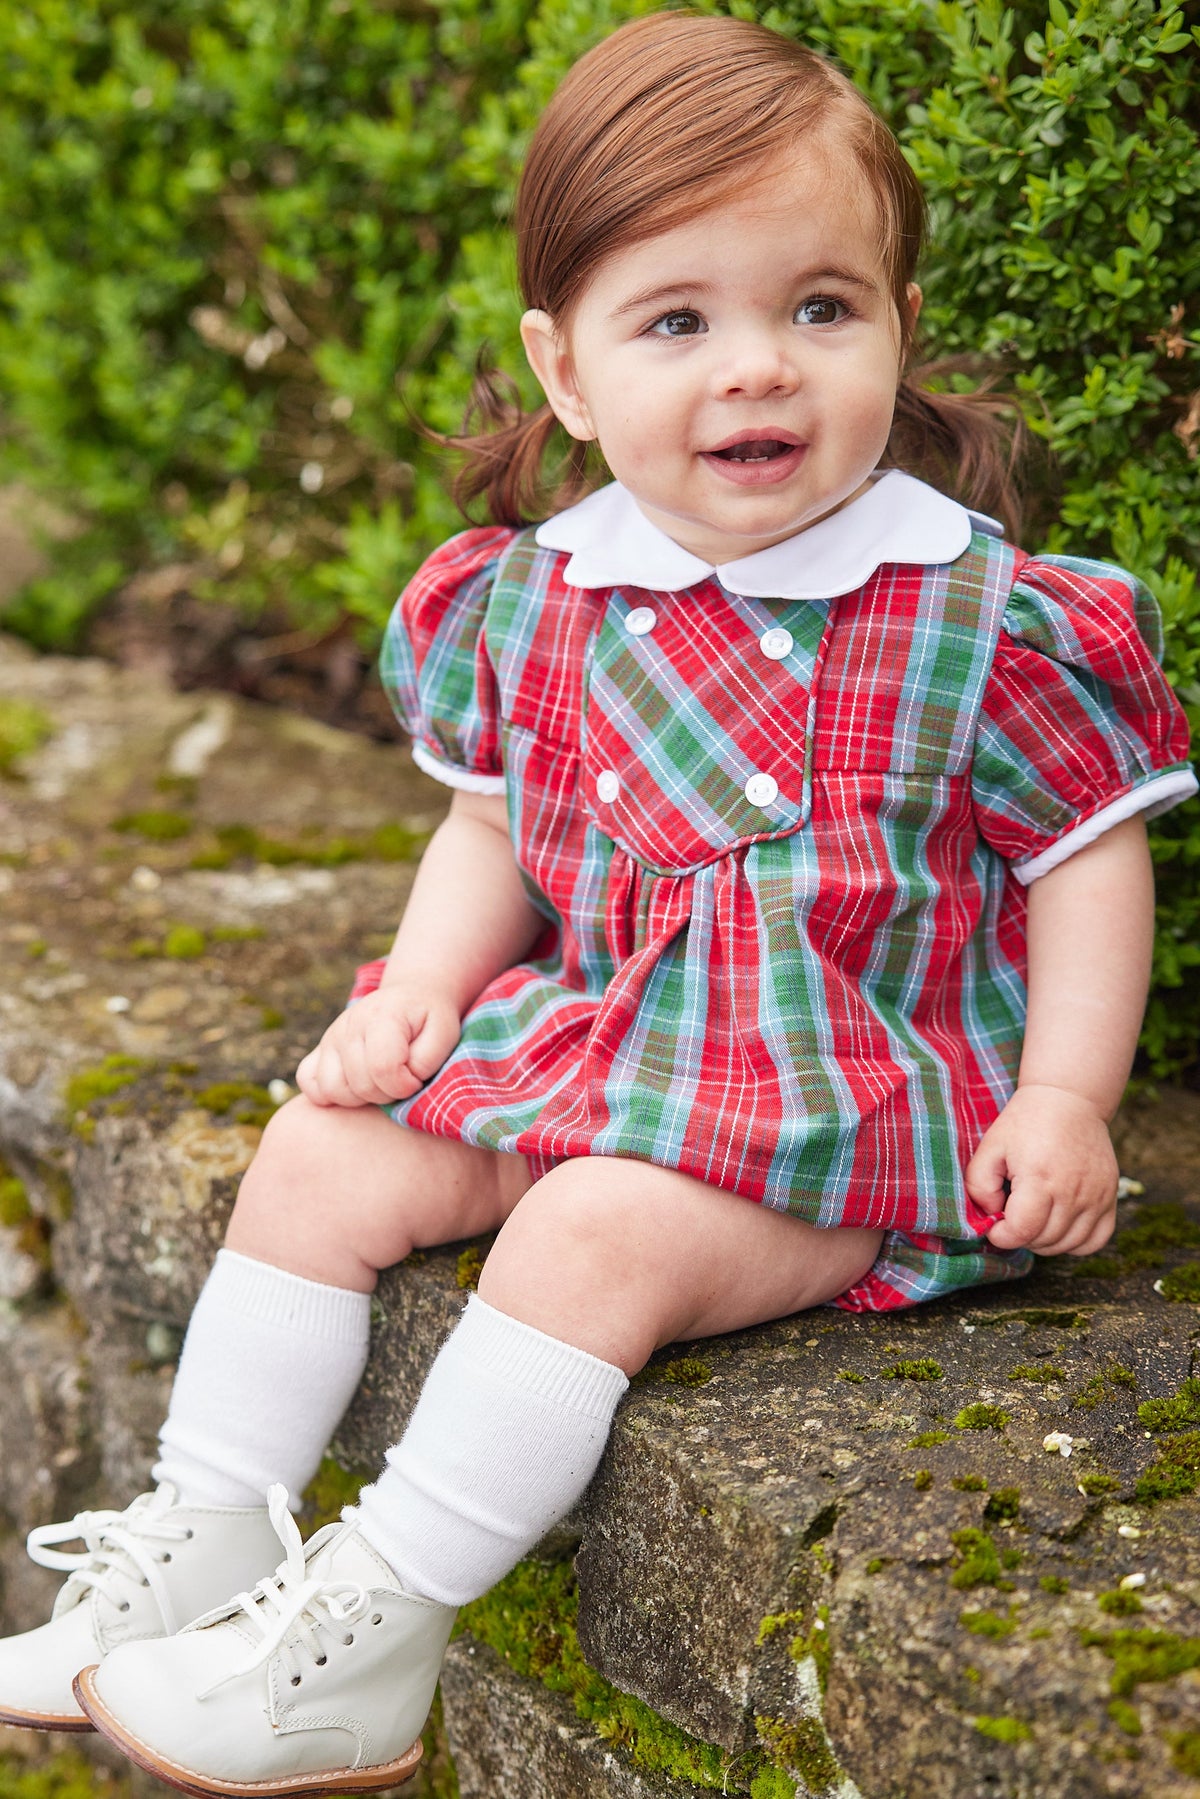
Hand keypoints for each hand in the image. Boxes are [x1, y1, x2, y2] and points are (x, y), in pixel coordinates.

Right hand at [296, 983, 461, 1107]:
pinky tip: (354, 1086)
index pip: (383, 1068)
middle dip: (388, 1095)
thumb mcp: (444, 1034)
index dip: (405, 1086)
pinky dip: (329, 1094)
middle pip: (360, 1084)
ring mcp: (330, 1037)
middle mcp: (349, 1025)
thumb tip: (402, 1081)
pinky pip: (309, 1083)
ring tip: (381, 1084)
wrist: (410, 996)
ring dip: (361, 1098)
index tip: (417, 1080)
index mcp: (382, 1017)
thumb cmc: (430, 1020)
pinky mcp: (320, 1049)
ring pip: (332, 1089)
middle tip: (403, 1082)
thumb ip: (427, 1060)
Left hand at [965, 1084, 1118, 1256]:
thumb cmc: (1025, 1123)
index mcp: (1040, 1177)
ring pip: (1069, 1244)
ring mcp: (1096, 1196)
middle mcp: (1073, 1191)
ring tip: (1033, 1219)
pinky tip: (1059, 1225)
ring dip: (1046, 1241)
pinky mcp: (1111, 1196)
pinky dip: (1076, 1242)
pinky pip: (1097, 1239)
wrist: (1068, 1099)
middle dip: (1021, 1236)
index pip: (1022, 1231)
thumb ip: (979, 1185)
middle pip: (1045, 1240)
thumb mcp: (990, 1147)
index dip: (1002, 1236)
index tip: (995, 1226)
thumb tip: (992, 1216)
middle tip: (1012, 1217)